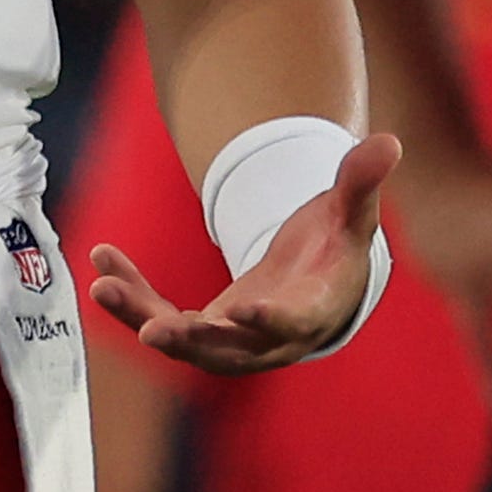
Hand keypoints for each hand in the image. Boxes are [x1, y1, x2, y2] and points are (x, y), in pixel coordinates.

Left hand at [89, 128, 399, 377]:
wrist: (315, 286)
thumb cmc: (335, 249)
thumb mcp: (351, 215)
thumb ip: (360, 183)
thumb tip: (389, 142)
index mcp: (310, 311)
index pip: (291, 322)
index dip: (268, 321)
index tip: (241, 313)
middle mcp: (267, 338)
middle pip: (226, 348)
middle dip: (189, 339)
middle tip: (152, 332)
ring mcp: (229, 340)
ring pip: (182, 339)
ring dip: (141, 316)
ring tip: (104, 286)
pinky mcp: (200, 329)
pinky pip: (159, 315)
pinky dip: (132, 293)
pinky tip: (103, 257)